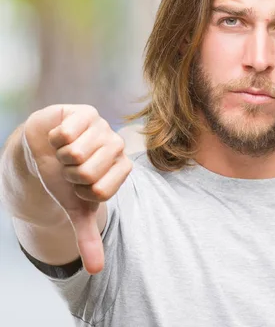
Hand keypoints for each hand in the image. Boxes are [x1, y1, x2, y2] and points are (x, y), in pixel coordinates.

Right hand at [24, 104, 131, 273]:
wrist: (44, 148)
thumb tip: (95, 271)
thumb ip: (87, 236)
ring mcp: (104, 127)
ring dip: (61, 157)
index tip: (79, 185)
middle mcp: (118, 146)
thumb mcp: (76, 208)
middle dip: (70, 175)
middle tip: (70, 167)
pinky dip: (54, 140)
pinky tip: (60, 137)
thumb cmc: (65, 177)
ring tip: (65, 152)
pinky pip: (65, 134)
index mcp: (122, 169)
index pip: (101, 191)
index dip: (80, 192)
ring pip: (76, 154)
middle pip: (88, 173)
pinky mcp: (86, 113)